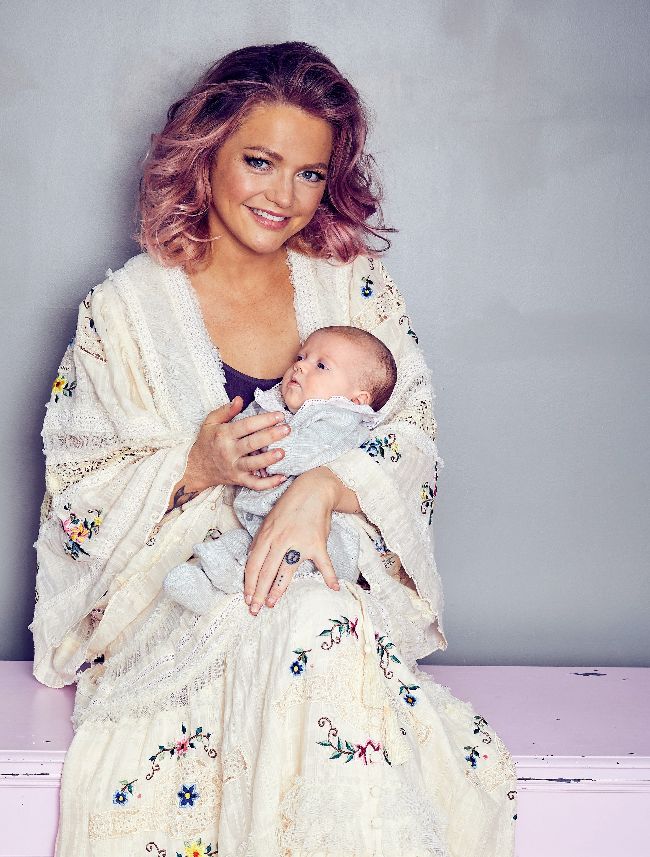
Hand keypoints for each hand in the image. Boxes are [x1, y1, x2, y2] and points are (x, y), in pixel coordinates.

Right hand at [183, 397, 290, 493]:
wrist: (196, 468)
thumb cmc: (207, 442)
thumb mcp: (210, 422)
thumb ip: (225, 410)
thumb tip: (239, 399)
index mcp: (224, 435)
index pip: (247, 425)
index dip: (264, 420)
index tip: (279, 415)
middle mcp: (229, 451)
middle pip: (252, 443)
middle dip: (271, 436)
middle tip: (287, 429)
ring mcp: (234, 467)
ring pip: (254, 464)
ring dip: (269, 459)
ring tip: (283, 452)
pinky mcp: (238, 480)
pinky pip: (254, 484)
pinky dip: (268, 483)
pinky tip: (282, 477)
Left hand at [243, 468, 344, 615]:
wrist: (313, 490)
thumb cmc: (289, 506)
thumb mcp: (269, 521)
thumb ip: (262, 541)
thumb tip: (253, 560)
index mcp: (266, 536)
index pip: (253, 565)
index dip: (248, 584)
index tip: (247, 598)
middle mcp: (280, 541)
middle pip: (266, 572)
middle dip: (258, 594)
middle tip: (254, 610)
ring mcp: (299, 543)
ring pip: (286, 572)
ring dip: (278, 590)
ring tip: (272, 603)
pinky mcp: (317, 544)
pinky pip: (324, 564)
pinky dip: (330, 576)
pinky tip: (334, 588)